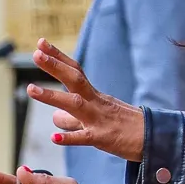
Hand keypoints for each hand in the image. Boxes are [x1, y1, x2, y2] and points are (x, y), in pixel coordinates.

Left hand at [27, 39, 147, 163]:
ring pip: (74, 104)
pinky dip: (69, 137)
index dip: (58, 57)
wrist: (153, 140)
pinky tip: (53, 137)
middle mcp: (95, 103)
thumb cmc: (125, 128)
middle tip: (36, 54)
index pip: (75, 71)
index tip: (40, 43)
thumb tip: (55, 117)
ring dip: (52, 96)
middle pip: (74, 79)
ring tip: (30, 89)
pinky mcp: (103, 138)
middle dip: (54, 66)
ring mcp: (99, 119)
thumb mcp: (97, 119)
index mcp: (94, 95)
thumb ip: (74, 119)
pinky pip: (84, 137)